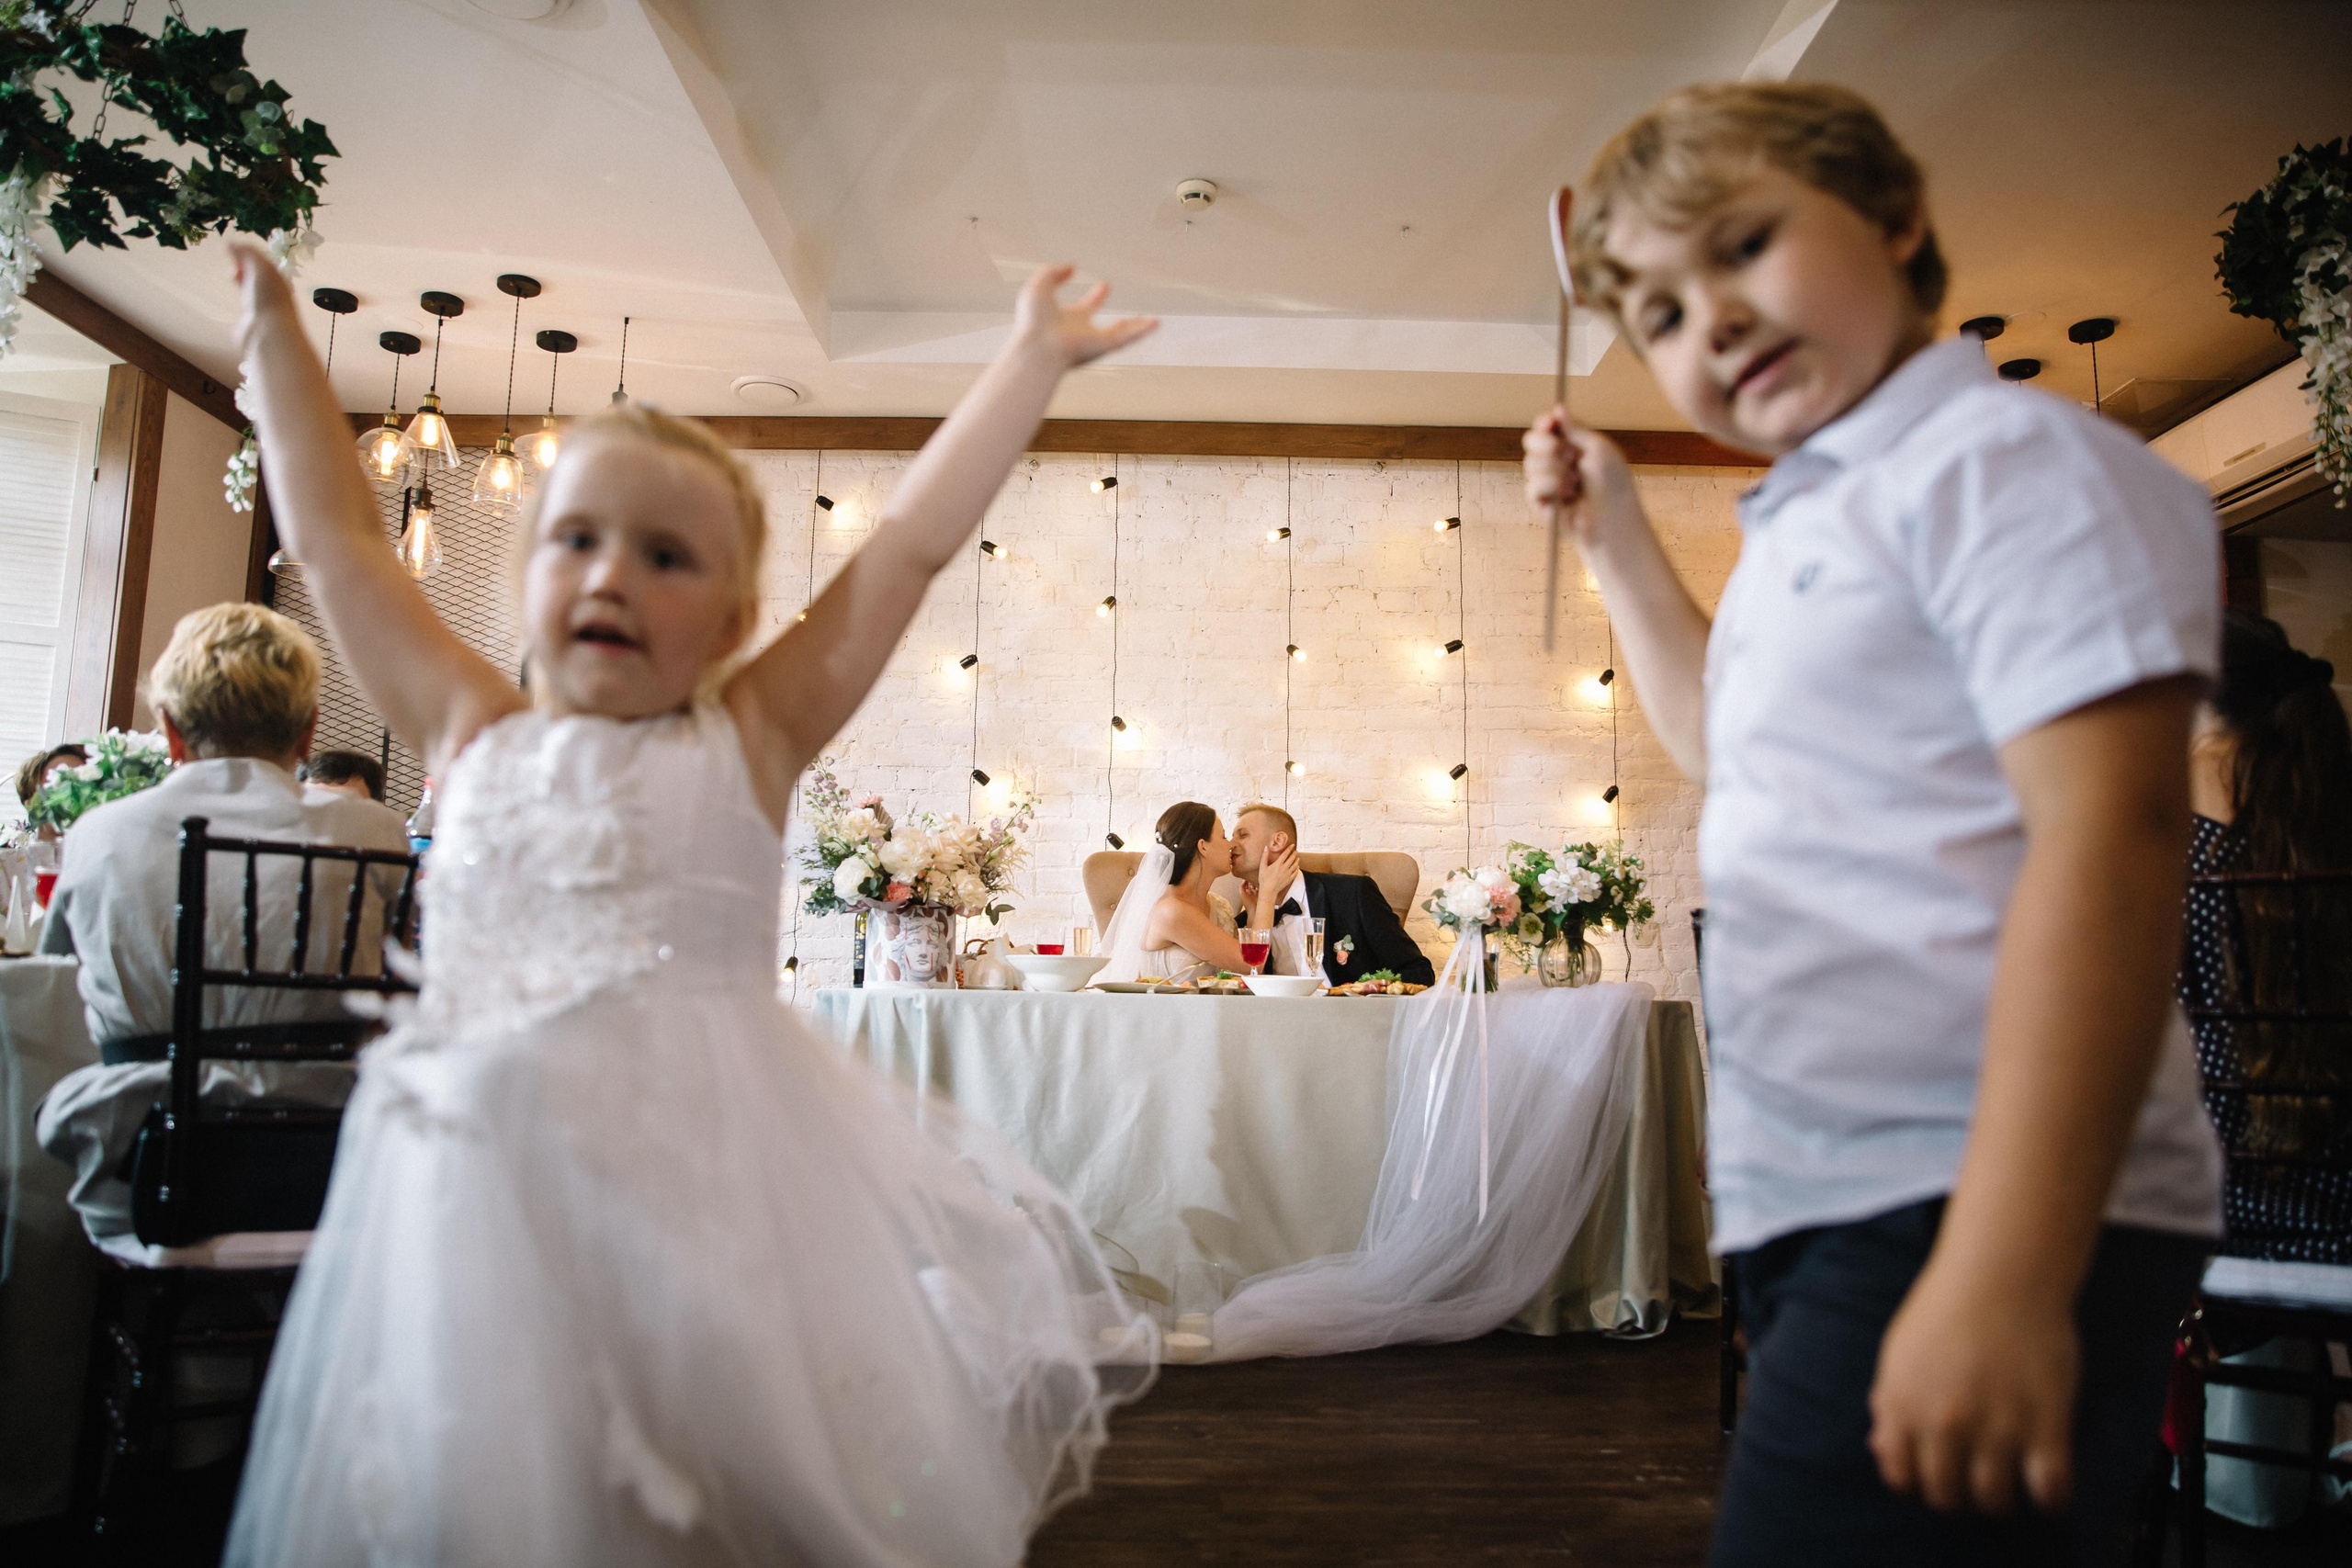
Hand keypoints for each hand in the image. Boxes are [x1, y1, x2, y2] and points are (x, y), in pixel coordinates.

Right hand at [228, 241, 298, 355]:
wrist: (268, 333)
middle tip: (234, 259)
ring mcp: (262, 306)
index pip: (264, 262)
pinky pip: (246, 303)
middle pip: (259, 275)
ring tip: (232, 274)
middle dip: (247, 266)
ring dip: (243, 280)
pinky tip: (235, 296)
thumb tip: (230, 243)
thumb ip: (247, 254)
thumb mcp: (260, 269)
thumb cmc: (268, 299)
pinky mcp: (252, 319)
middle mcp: (273, 293)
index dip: (250, 254)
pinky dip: (240, 296)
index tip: (235, 248)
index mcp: (279, 280)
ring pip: (252, 288)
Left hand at [1011, 264, 1157, 368]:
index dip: (1096, 297)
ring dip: (1137, 328)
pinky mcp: (1104, 347)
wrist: (1037, 346)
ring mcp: (1094, 341)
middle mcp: (1083, 333)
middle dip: (1119, 319)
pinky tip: (1156, 323)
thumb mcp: (1040, 285)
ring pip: (1121, 336)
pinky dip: (1143, 331)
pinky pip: (1128, 338)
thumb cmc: (1032, 321)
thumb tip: (1072, 267)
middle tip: (1136, 316)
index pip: (1086, 308)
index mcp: (1067, 320)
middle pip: (1105, 326)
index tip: (1104, 286)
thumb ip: (1053, 272)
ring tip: (1153, 322)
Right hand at [1255, 840, 1300, 919]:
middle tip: (1296, 850)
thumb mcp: (1262, 867)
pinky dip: (1297, 868)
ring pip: (1295, 865)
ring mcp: (1288, 874)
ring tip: (1298, 858)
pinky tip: (1297, 867)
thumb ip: (1264, 856)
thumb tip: (1266, 847)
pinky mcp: (1289, 879)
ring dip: (1297, 860)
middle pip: (1291, 859)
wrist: (1268, 890)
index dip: (1289, 849)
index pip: (1285, 854)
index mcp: (1277, 864)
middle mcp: (1284, 868)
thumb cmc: (1264, 879)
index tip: (1292, 845)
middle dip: (1294, 854)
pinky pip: (1295, 872)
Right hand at [1523, 408, 1642, 549]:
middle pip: (1531, 441)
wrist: (1612, 520)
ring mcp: (1547, 482)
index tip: (1549, 423)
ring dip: (1555, 470)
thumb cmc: (1613, 486)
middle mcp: (1557, 462)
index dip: (1544, 423)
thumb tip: (1558, 408)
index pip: (1547, 428)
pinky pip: (1532, 486)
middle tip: (1568, 455)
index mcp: (1572, 447)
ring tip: (1575, 483)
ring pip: (1530, 463)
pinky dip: (1550, 487)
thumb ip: (1575, 429)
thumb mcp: (1599, 449)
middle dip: (1546, 444)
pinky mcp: (1540, 503)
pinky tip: (1567, 495)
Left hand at [1868, 1256, 2078, 1515]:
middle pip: (1948, 1498)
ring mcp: (1997, 1426)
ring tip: (2011, 1476)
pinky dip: (2051, 1498)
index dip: (1920, 1483)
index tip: (1939, 1473)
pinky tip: (2047, 1478)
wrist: (2001, 1273)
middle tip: (1976, 1476)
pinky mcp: (2047, 1423)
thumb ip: (1889, 1405)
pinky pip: (2050, 1491)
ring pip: (1995, 1502)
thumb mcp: (1899, 1355)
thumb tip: (1881, 1452)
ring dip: (2001, 1499)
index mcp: (1903, 1406)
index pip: (1902, 1480)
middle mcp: (1945, 1423)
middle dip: (1960, 1496)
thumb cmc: (1947, 1311)